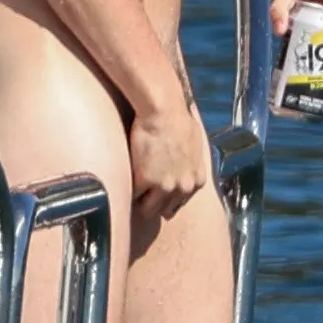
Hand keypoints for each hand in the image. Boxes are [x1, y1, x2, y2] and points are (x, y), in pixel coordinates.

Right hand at [129, 91, 211, 220]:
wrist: (164, 111)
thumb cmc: (180, 119)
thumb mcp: (196, 145)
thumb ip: (192, 163)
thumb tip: (184, 163)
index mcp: (197, 181)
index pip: (180, 202)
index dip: (167, 197)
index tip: (157, 192)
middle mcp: (184, 188)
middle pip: (165, 210)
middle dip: (154, 203)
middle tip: (142, 195)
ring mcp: (164, 187)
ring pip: (148, 210)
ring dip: (140, 202)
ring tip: (132, 193)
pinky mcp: (144, 182)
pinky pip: (133, 196)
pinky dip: (129, 191)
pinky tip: (125, 182)